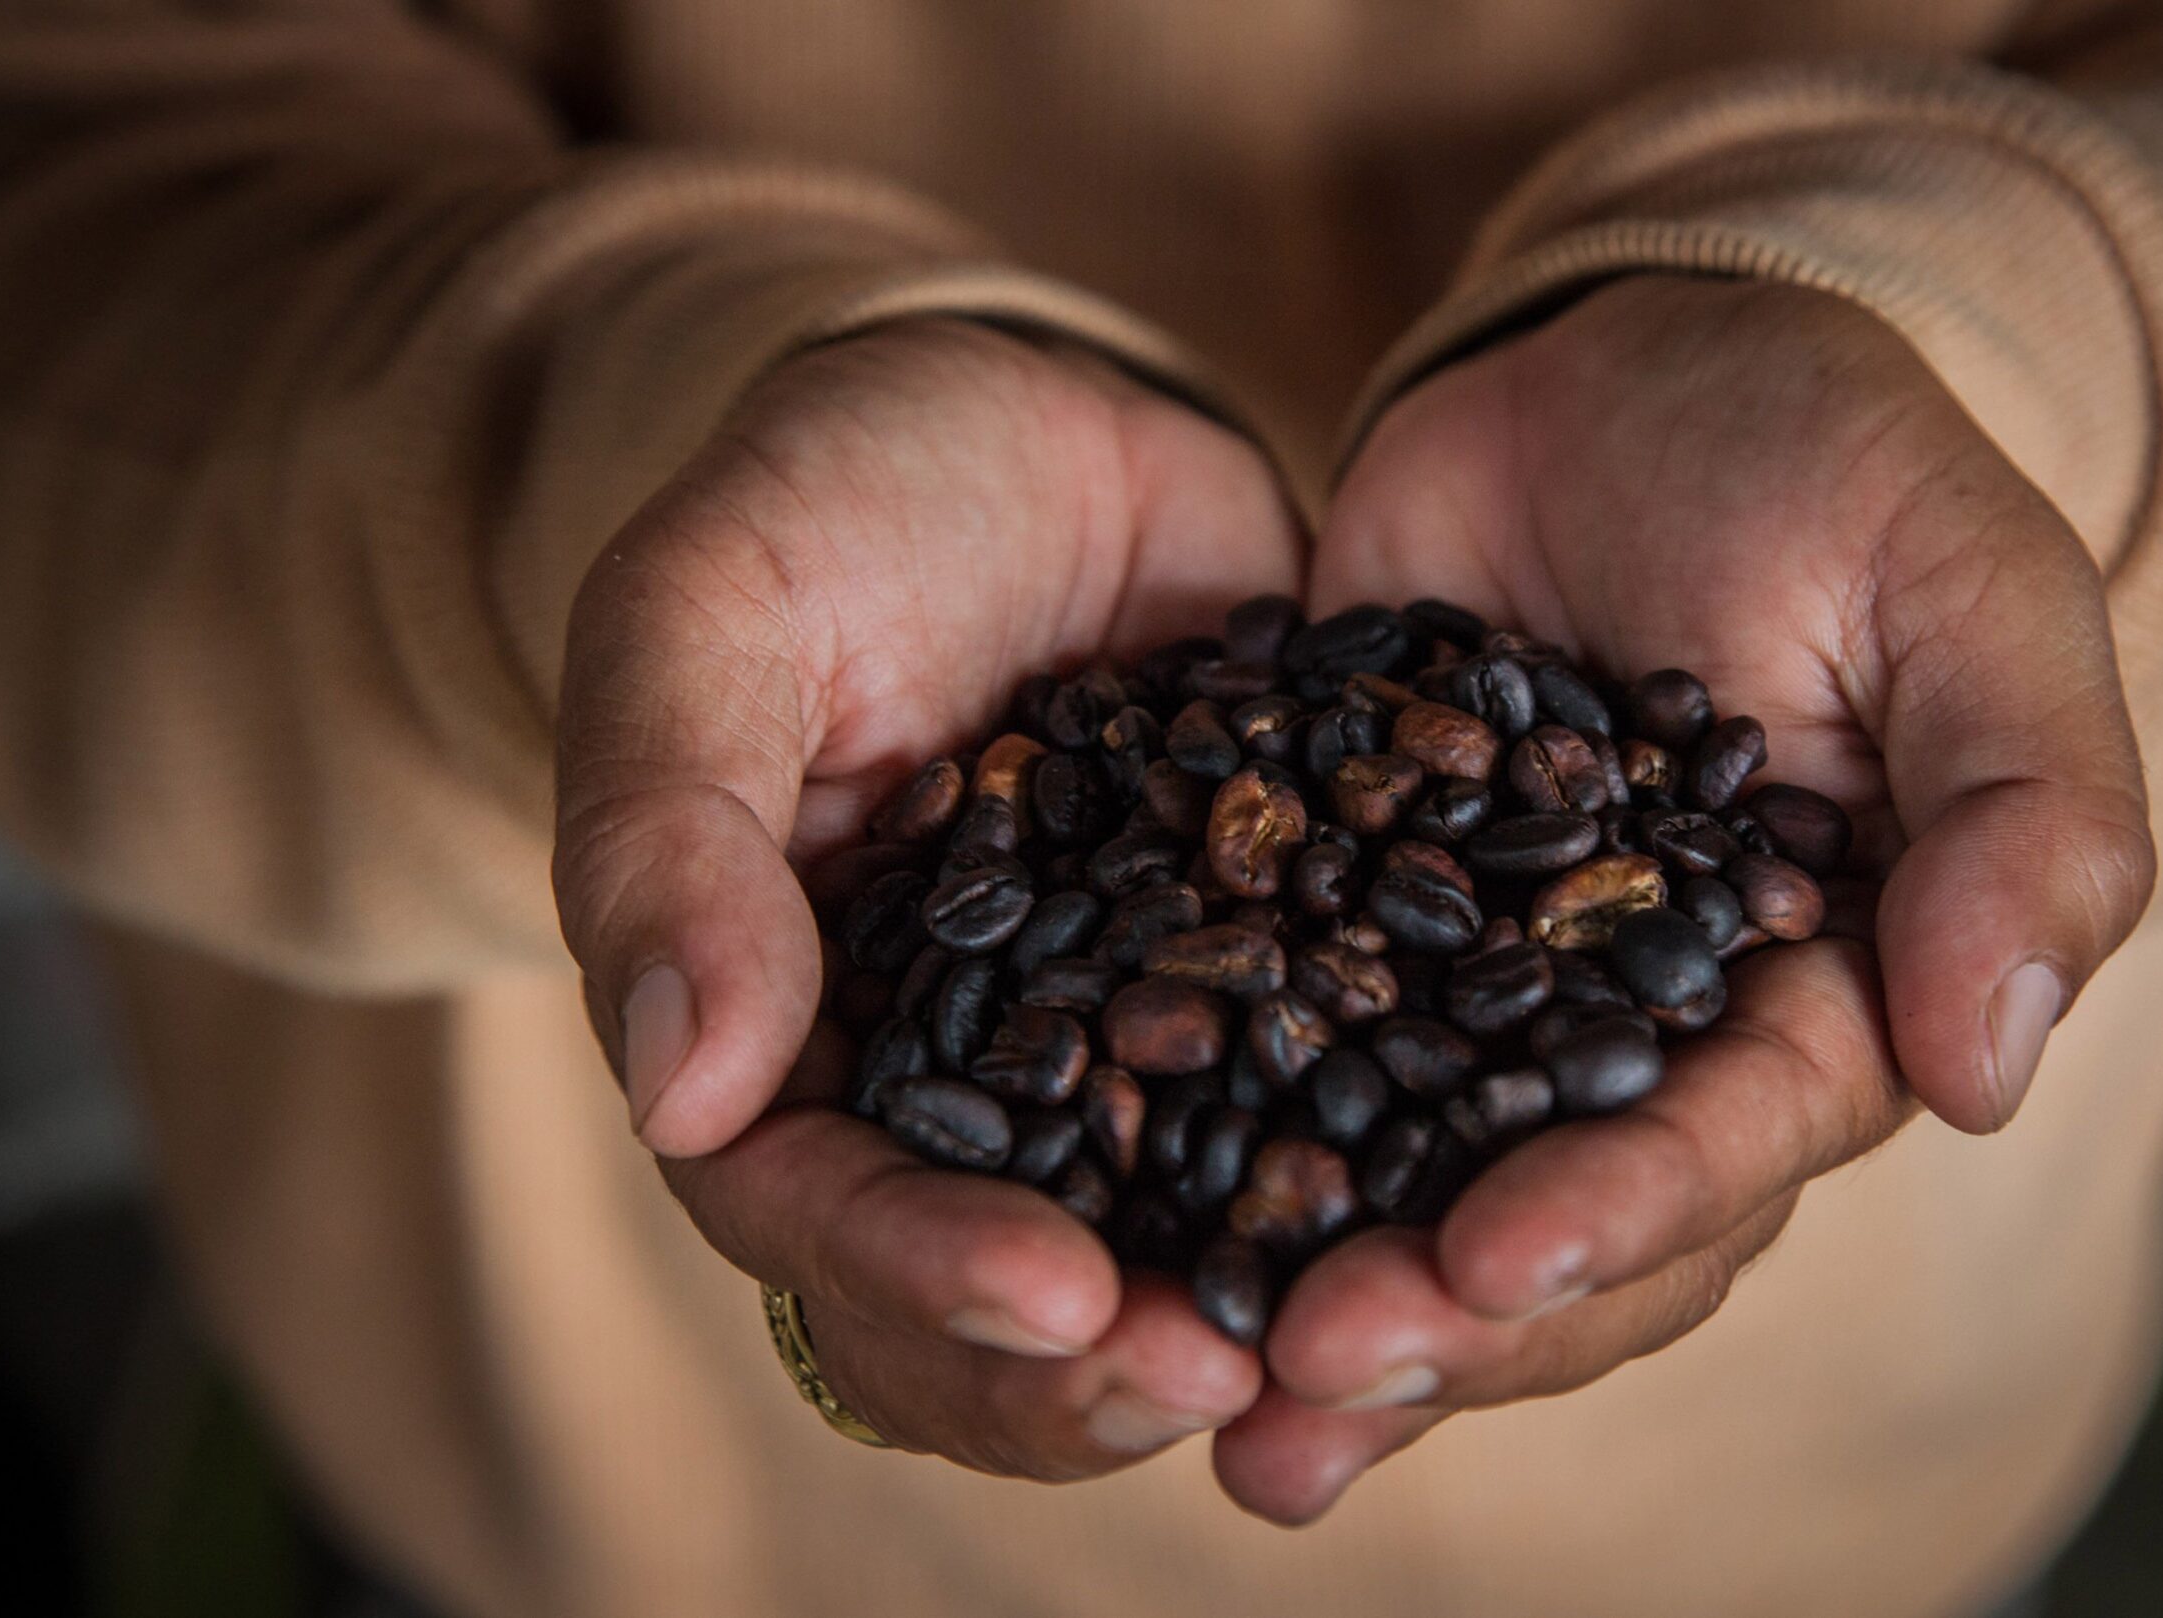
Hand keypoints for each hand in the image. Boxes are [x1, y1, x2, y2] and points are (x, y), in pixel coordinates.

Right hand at [552, 320, 1297, 1475]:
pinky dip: (1389, 1163)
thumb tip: (684, 1100)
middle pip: (992, 1294)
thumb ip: (671, 842)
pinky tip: (1492, 1183)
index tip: (1059, 1302)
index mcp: (784, 1033)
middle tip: (1228, 1379)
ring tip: (1363, 1334)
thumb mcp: (709, 623)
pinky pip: (1319, 1103)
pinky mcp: (1263, 979)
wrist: (1031, 410)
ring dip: (1247, 1310)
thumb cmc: (828, 502)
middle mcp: (956, 1080)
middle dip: (1096, 1365)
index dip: (920, 1275)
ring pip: (1161, 1244)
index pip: (814, 1208)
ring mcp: (1119, 1045)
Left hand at [1213, 277, 2155, 1521]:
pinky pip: (1273, 1052)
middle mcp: (1641, 1035)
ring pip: (1409, 1181)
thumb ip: (2025, 815)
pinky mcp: (1341, 922)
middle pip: (1557, 1218)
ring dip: (1318, 1293)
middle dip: (1444, 1308)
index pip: (1732, 1140)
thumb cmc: (1834, 460)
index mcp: (1815, 995)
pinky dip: (1203, 1145)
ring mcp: (1480, 992)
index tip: (1494, 1259)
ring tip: (1202, 1394)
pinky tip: (1109, 1243)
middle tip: (1303, 1370)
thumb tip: (1989, 1071)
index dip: (1620, 1212)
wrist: (1628, 363)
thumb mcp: (1969, 592)